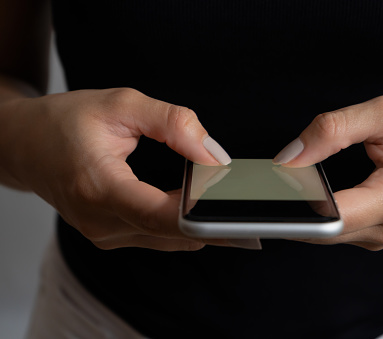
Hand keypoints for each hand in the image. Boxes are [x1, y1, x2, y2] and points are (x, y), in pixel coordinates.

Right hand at [1, 88, 241, 250]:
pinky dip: (181, 224)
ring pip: (168, 239)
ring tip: (223, 199)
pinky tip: (197, 206)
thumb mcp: (121, 105)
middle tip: (244, 199)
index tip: (234, 203)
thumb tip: (213, 153)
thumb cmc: (65, 121)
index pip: (159, 215)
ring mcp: (105, 235)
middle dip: (211, 218)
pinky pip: (157, 237)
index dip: (201, 213)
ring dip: (199, 222)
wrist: (25, 144)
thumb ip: (172, 123)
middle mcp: (100, 221)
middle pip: (171, 232)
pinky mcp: (111, 236)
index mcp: (98, 187)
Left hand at [274, 95, 382, 249]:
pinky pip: (342, 230)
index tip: (269, 189)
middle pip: (323, 231)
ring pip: (329, 234)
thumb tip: (288, 156)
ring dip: (305, 213)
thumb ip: (334, 130)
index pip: (331, 218)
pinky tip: (313, 194)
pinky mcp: (382, 234)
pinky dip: (322, 215)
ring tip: (290, 185)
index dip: (295, 206)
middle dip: (292, 209)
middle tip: (267, 183)